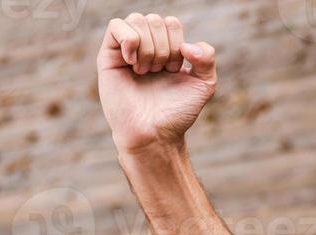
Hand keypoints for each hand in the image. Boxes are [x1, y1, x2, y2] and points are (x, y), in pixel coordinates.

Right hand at [97, 13, 216, 153]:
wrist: (155, 133)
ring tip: (145, 72)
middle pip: (156, 20)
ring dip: (148, 49)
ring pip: (138, 20)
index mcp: (166, 48)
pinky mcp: (108, 55)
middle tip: (159, 73)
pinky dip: (129, 41)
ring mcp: (126, 49)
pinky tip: (132, 63)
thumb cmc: (177, 112)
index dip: (178, 45)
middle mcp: (145, 45)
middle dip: (164, 49)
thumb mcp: (204, 84)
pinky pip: (116, 26)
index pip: (171, 23)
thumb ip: (207, 58)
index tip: (175, 71)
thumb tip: (187, 45)